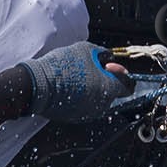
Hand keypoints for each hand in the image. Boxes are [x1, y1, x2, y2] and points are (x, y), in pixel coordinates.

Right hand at [19, 41, 133, 121]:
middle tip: (88, 67)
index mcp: (109, 89)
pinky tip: (67, 85)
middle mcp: (102, 105)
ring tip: (75, 75)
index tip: (108, 65)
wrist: (38, 85)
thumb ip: (103, 53)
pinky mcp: (74, 117)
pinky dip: (80, 95)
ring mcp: (87, 113)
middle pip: (111, 92)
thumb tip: (108, 57)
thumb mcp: (86, 49)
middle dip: (104, 79)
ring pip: (96, 98)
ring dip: (91, 87)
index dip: (121, 74)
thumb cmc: (64, 66)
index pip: (128, 86)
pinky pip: (83, 104)